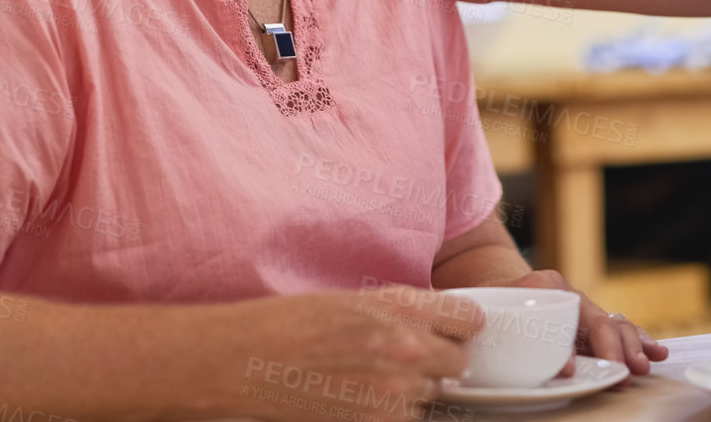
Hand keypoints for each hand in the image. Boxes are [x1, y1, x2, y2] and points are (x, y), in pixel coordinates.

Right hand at [214, 285, 484, 421]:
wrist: (241, 361)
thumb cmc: (289, 324)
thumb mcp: (353, 301)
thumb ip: (401, 314)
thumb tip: (434, 329)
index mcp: (401, 307)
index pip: (469, 319)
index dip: (460, 325)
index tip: (451, 329)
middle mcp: (407, 348)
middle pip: (458, 362)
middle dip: (438, 360)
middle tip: (405, 358)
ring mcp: (394, 393)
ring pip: (431, 396)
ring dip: (413, 390)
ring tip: (370, 379)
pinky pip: (406, 420)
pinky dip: (390, 413)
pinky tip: (358, 400)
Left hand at [491, 269, 668, 376]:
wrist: (493, 288)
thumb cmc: (492, 305)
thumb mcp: (496, 314)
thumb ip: (523, 338)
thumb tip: (567, 368)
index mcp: (548, 285)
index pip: (577, 312)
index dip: (585, 343)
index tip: (588, 367)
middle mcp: (571, 294)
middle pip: (602, 319)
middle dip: (619, 346)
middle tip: (630, 370)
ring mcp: (582, 308)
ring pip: (616, 323)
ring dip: (633, 346)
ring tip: (646, 365)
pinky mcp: (588, 324)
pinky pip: (617, 330)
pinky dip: (637, 341)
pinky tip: (655, 352)